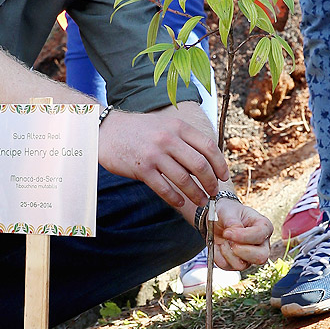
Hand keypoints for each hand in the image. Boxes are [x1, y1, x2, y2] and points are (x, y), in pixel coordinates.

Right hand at [98, 105, 229, 209]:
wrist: (106, 129)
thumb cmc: (137, 130)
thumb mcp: (164, 126)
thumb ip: (183, 140)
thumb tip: (204, 162)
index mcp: (178, 127)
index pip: (209, 146)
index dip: (220, 164)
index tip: (223, 176)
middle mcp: (169, 139)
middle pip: (200, 165)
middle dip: (211, 182)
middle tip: (213, 192)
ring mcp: (155, 154)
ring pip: (184, 179)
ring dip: (196, 194)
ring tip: (201, 202)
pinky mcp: (142, 168)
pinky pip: (164, 188)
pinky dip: (175, 198)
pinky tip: (180, 202)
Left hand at [211, 199, 271, 269]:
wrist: (217, 220)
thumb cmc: (228, 212)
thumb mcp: (228, 210)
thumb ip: (232, 221)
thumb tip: (234, 232)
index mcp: (264, 227)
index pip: (260, 236)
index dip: (242, 236)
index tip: (227, 232)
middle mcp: (261, 244)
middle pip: (260, 257)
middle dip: (240, 251)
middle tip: (227, 239)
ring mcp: (250, 256)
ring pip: (242, 265)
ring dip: (227, 253)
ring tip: (222, 240)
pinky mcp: (238, 263)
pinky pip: (227, 267)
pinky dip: (218, 257)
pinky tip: (218, 246)